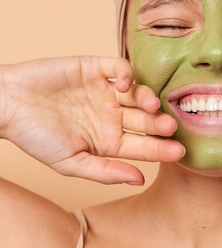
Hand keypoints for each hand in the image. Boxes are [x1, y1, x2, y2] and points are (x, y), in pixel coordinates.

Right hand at [0, 57, 184, 184]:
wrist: (7, 104)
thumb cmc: (35, 137)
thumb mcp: (70, 162)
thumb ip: (105, 171)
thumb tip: (140, 180)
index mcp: (108, 141)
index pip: (143, 147)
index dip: (161, 149)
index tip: (179, 152)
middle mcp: (112, 116)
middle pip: (145, 120)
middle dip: (160, 124)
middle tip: (170, 126)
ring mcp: (105, 92)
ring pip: (138, 93)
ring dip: (148, 98)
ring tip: (152, 105)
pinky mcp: (95, 68)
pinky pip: (120, 67)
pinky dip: (127, 74)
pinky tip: (125, 84)